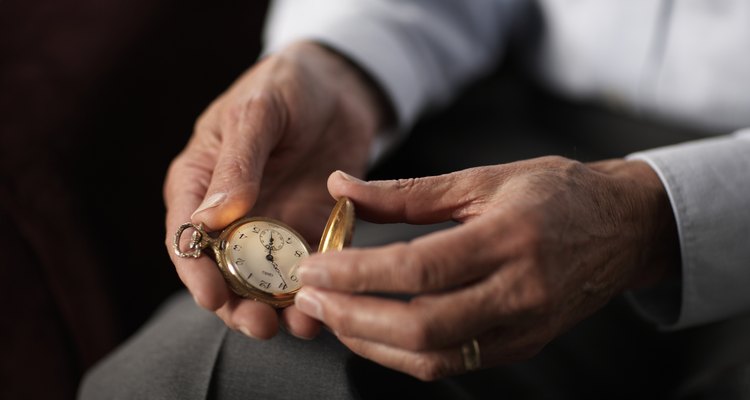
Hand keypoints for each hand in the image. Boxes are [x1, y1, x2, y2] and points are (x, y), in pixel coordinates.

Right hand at [164, 42, 386, 339]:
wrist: (339, 84)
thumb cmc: (285, 86)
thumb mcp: (257, 114)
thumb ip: (237, 164)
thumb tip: (211, 219)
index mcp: (199, 183)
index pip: (186, 236)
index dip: (195, 272)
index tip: (212, 297)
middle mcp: (231, 214)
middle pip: (225, 273)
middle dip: (238, 304)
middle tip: (259, 325)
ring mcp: (272, 226)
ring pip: (267, 282)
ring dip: (279, 308)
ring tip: (299, 325)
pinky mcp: (310, 230)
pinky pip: (310, 268)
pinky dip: (316, 288)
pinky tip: (328, 302)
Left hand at [293, 158, 679, 379]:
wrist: (622, 228)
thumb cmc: (555, 194)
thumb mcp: (484, 179)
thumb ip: (407, 191)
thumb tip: (340, 189)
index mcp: (510, 239)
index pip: (419, 268)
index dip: (357, 273)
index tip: (313, 267)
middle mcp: (519, 292)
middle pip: (421, 327)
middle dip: (352, 318)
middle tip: (308, 298)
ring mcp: (523, 327)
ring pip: (433, 357)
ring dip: (370, 343)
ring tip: (331, 316)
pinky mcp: (520, 345)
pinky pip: (452, 363)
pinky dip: (402, 354)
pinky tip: (372, 331)